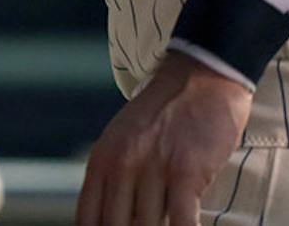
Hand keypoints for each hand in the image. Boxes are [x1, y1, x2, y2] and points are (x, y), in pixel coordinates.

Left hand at [76, 52, 253, 225]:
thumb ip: (114, 180)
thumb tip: (107, 220)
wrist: (200, 77)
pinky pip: (182, 220)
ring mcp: (153, 168)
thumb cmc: (164, 116)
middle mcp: (122, 165)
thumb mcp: (124, 141)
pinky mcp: (186, 171)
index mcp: (101, 161)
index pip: (88, 220)